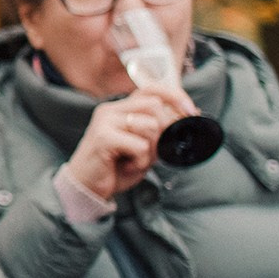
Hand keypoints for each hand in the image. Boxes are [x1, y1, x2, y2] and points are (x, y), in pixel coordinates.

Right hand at [65, 87, 200, 201]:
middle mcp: (110, 110)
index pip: (151, 89)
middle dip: (166, 129)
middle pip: (155, 105)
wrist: (87, 188)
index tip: (191, 112)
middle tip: (156, 150)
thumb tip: (189, 116)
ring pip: (150, 125)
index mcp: (119, 109)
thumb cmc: (116, 168)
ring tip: (137, 160)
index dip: (175, 96)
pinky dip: (141, 161)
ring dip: (152, 149)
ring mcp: (105, 122)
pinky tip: (128, 166)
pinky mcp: (103, 137)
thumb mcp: (143, 147)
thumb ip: (160, 132)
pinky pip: (140, 145)